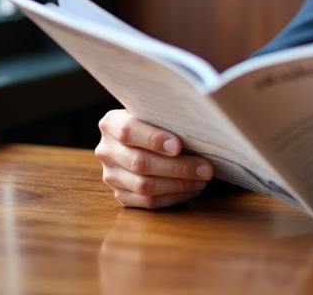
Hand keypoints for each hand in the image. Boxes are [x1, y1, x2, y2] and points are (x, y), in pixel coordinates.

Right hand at [95, 110, 214, 208]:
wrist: (142, 135)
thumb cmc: (156, 119)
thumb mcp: (156, 110)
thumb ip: (167, 115)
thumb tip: (200, 121)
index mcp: (111, 123)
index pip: (128, 131)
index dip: (153, 139)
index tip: (179, 146)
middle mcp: (107, 150)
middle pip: (140, 163)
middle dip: (178, 167)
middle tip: (206, 168)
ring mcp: (111, 175)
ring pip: (145, 186)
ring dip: (179, 185)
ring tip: (202, 179)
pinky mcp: (120, 194)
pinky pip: (147, 202)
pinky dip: (173, 197)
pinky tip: (191, 189)